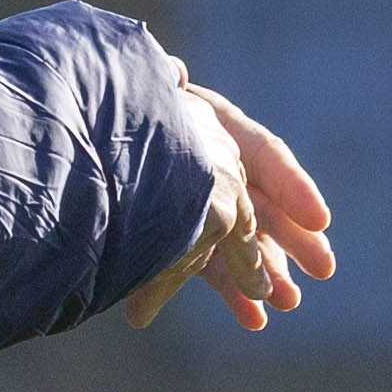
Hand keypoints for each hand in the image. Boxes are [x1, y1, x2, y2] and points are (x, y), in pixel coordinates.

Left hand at [126, 77, 336, 332]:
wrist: (67, 132)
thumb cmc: (101, 108)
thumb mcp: (131, 99)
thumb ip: (157, 87)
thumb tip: (174, 71)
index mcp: (204, 120)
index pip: (257, 149)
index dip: (289, 183)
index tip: (318, 219)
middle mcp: (208, 160)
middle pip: (257, 198)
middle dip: (289, 235)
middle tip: (325, 268)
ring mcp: (194, 199)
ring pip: (238, 237)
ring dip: (264, 270)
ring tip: (289, 304)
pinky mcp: (175, 235)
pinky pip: (208, 263)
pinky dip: (228, 289)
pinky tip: (253, 321)